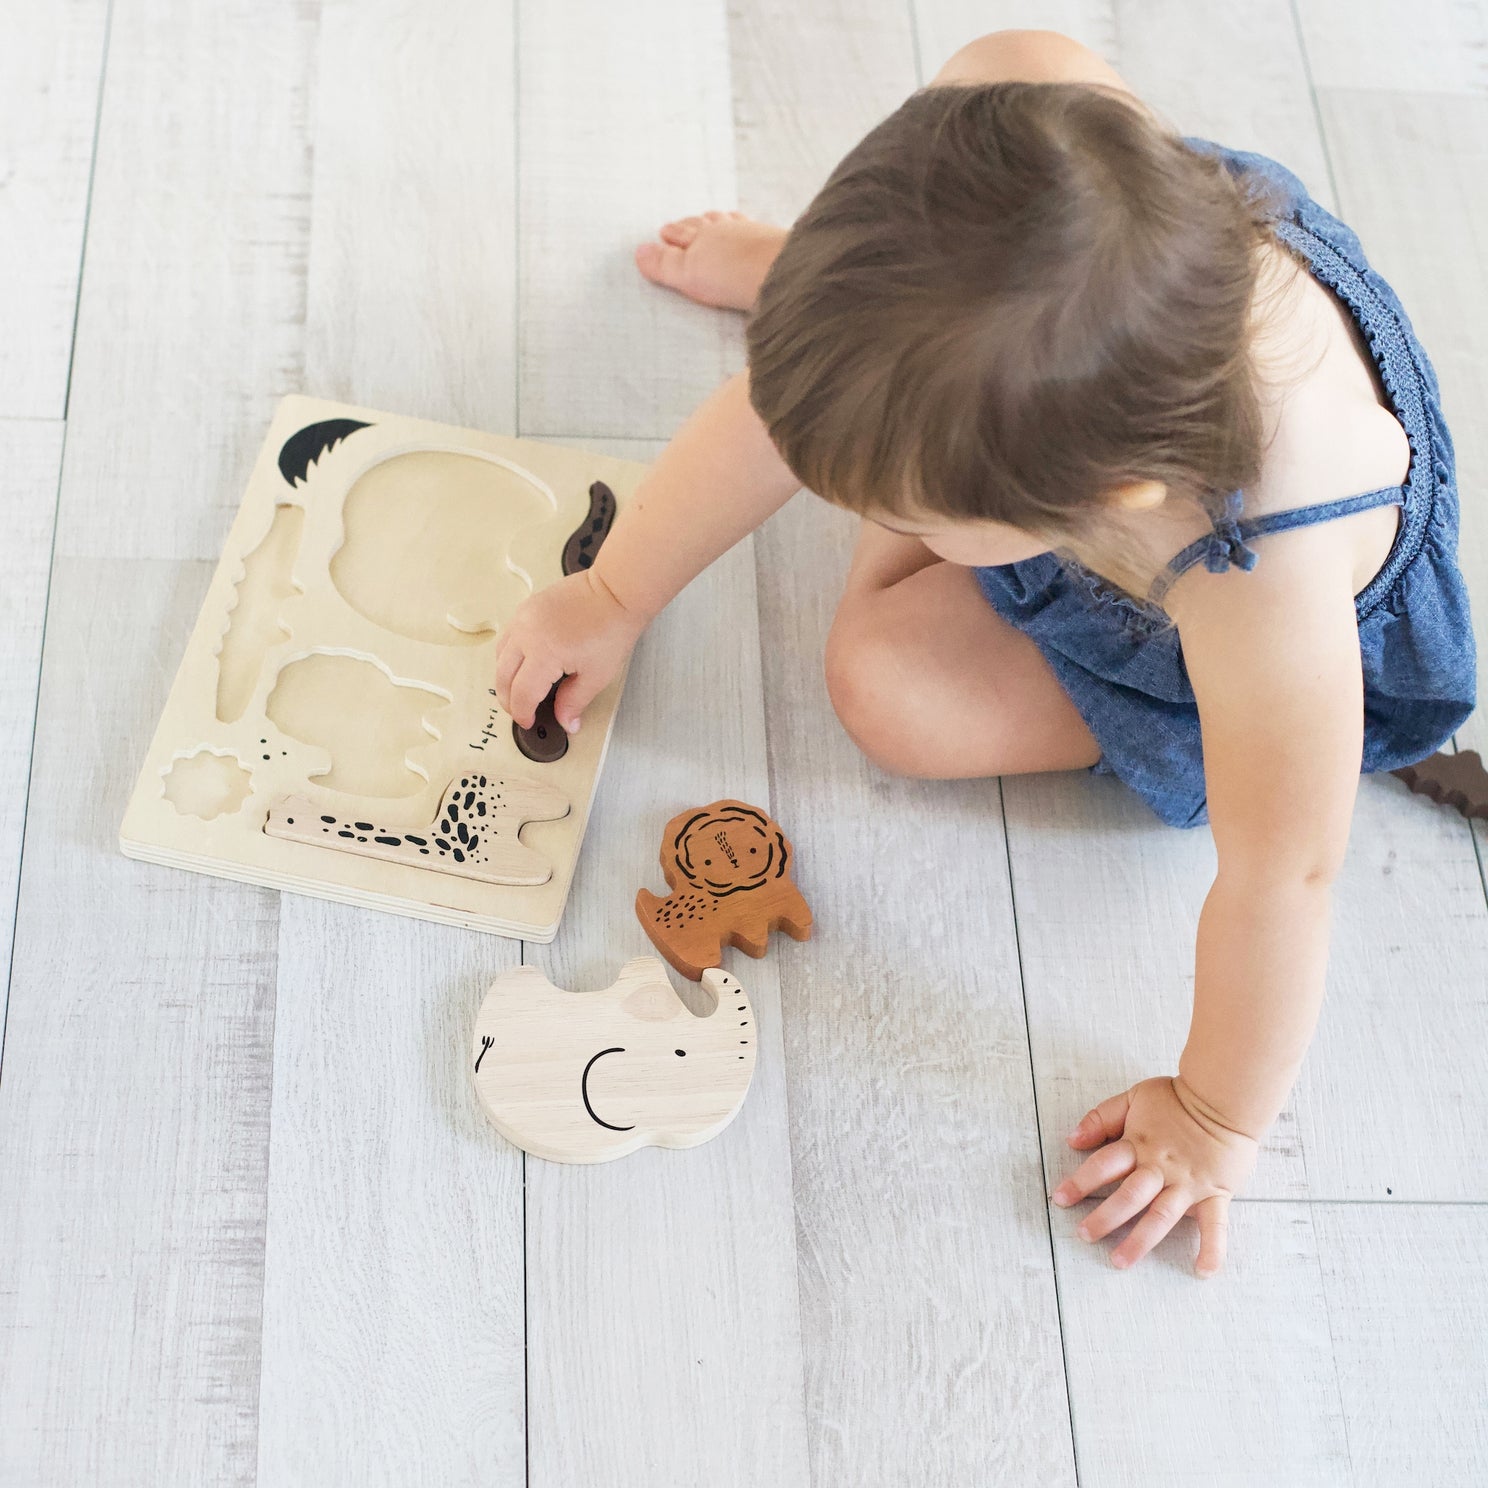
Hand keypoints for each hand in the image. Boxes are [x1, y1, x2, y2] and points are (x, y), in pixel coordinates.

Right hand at [493, 569, 645, 730]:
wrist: (616, 592)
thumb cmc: (612, 628)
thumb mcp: (597, 675)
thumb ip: (574, 701)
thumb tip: (566, 723)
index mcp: (544, 654)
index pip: (522, 694)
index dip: (523, 714)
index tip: (529, 723)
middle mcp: (526, 635)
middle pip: (503, 677)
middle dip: (508, 700)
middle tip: (520, 711)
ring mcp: (523, 618)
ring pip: (500, 656)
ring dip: (505, 677)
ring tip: (519, 690)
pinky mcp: (527, 607)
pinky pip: (508, 637)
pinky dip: (509, 655)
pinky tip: (522, 664)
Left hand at [1050, 1076, 1258, 1277]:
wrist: (1224, 1097)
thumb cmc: (1178, 1098)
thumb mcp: (1134, 1098)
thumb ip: (1102, 1117)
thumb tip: (1072, 1139)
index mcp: (1139, 1145)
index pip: (1104, 1165)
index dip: (1080, 1181)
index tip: (1059, 1199)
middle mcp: (1161, 1168)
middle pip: (1128, 1196)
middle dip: (1104, 1217)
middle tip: (1084, 1235)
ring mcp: (1188, 1184)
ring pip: (1161, 1216)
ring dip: (1140, 1241)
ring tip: (1120, 1262)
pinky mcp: (1215, 1193)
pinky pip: (1216, 1225)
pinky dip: (1212, 1249)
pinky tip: (1202, 1271)